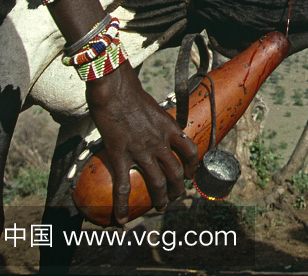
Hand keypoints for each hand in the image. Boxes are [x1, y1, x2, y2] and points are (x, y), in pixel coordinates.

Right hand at [85, 66, 200, 224]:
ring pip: (158, 182)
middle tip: (174, 197)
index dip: (193, 166)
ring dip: (161, 198)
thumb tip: (151, 124)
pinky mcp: (122, 154)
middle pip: (176, 172)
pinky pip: (123, 185)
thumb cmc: (130, 92)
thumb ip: (155, 120)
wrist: (115, 88)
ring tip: (160, 208)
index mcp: (170, 128)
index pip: (190, 151)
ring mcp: (142, 150)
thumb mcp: (152, 107)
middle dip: (178, 188)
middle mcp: (160, 142)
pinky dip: (122, 205)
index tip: (190, 174)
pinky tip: (122, 218)